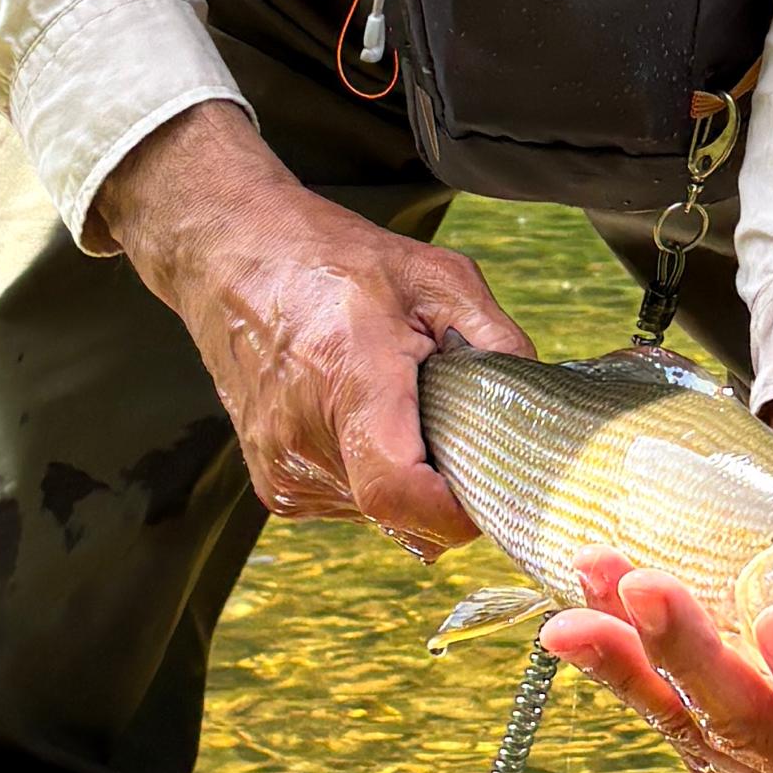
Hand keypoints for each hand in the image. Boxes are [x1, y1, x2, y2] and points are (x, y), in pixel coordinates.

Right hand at [89, 101, 524, 545]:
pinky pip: (349, 505)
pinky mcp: (274, 484)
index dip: (455, 512)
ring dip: (408, 479)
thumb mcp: (438, 278)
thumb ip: (499, 340)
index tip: (492, 490)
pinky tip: (365, 421)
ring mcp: (282, 468)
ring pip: (379, 515)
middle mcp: (303, 438)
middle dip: (445, 485)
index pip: (399, 493)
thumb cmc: (333, 261)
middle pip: (401, 511)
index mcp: (348, 380)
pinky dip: (373, 475)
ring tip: (398, 409)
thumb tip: (540, 399)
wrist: (232, 257)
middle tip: (456, 426)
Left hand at [543, 413, 772, 772]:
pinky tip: (571, 622)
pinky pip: (657, 710)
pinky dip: (612, 666)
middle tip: (654, 589)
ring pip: (699, 724)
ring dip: (637, 658)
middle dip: (701, 662)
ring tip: (598, 585)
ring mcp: (767, 755)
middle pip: (765, 732)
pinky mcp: (710, 732)